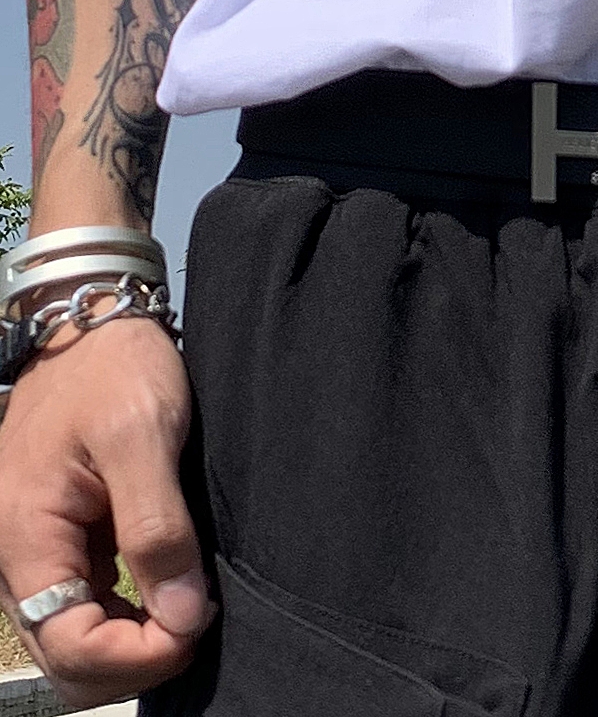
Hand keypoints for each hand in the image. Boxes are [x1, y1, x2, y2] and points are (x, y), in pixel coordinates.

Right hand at [0, 315, 215, 711]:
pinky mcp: (61, 539)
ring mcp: (37, 550)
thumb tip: (182, 617)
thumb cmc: (113, 365)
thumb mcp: (144, 434)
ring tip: (191, 609)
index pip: (68, 645)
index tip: (195, 628)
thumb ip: (157, 527)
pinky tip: (170, 590)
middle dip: (133, 659)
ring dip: (131, 643)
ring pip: (75, 639)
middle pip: (66, 656)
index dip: (136, 656)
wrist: (91, 319)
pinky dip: (126, 617)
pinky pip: (85, 606)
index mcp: (23, 536)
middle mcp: (17, 556)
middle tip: (198, 624)